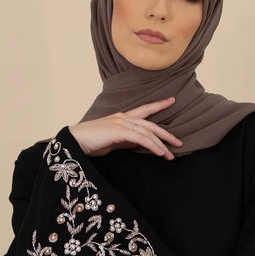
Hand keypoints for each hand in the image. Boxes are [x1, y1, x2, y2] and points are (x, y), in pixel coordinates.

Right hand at [68, 96, 182, 158]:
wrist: (75, 141)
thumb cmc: (91, 142)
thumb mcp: (113, 140)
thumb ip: (126, 139)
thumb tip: (139, 143)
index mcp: (122, 117)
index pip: (144, 109)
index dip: (158, 104)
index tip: (172, 100)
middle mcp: (124, 117)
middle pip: (150, 124)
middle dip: (166, 134)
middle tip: (179, 142)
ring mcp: (121, 123)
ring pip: (148, 132)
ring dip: (161, 144)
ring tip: (170, 155)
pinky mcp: (119, 131)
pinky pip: (141, 139)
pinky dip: (152, 145)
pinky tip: (160, 153)